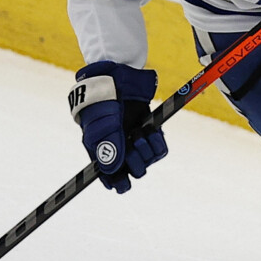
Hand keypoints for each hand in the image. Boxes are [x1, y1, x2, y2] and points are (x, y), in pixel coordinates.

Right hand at [68, 61, 167, 192]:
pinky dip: (157, 143)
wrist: (119, 74)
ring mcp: (134, 139)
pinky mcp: (149, 130)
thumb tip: (111, 171)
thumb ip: (108, 145)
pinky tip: (150, 132)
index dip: (116, 183)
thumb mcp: (103, 122)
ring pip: (147, 162)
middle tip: (131, 146)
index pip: (109, 176)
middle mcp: (119, 147)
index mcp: (100, 149)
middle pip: (131, 171)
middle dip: (134, 163)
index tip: (122, 185)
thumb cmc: (103, 99)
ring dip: (146, 151)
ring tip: (139, 133)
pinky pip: (159, 149)